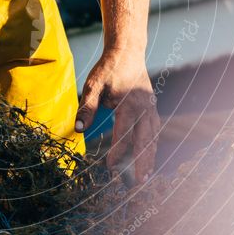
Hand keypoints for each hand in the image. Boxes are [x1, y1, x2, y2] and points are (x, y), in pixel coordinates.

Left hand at [75, 49, 159, 183]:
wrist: (127, 51)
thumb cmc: (108, 69)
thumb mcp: (93, 86)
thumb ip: (87, 108)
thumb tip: (78, 129)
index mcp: (129, 105)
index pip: (124, 134)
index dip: (116, 152)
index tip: (109, 166)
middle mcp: (144, 108)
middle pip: (145, 140)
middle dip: (141, 162)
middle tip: (140, 183)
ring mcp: (151, 107)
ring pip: (153, 137)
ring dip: (150, 156)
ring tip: (146, 175)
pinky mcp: (152, 106)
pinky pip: (155, 129)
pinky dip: (152, 144)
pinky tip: (149, 154)